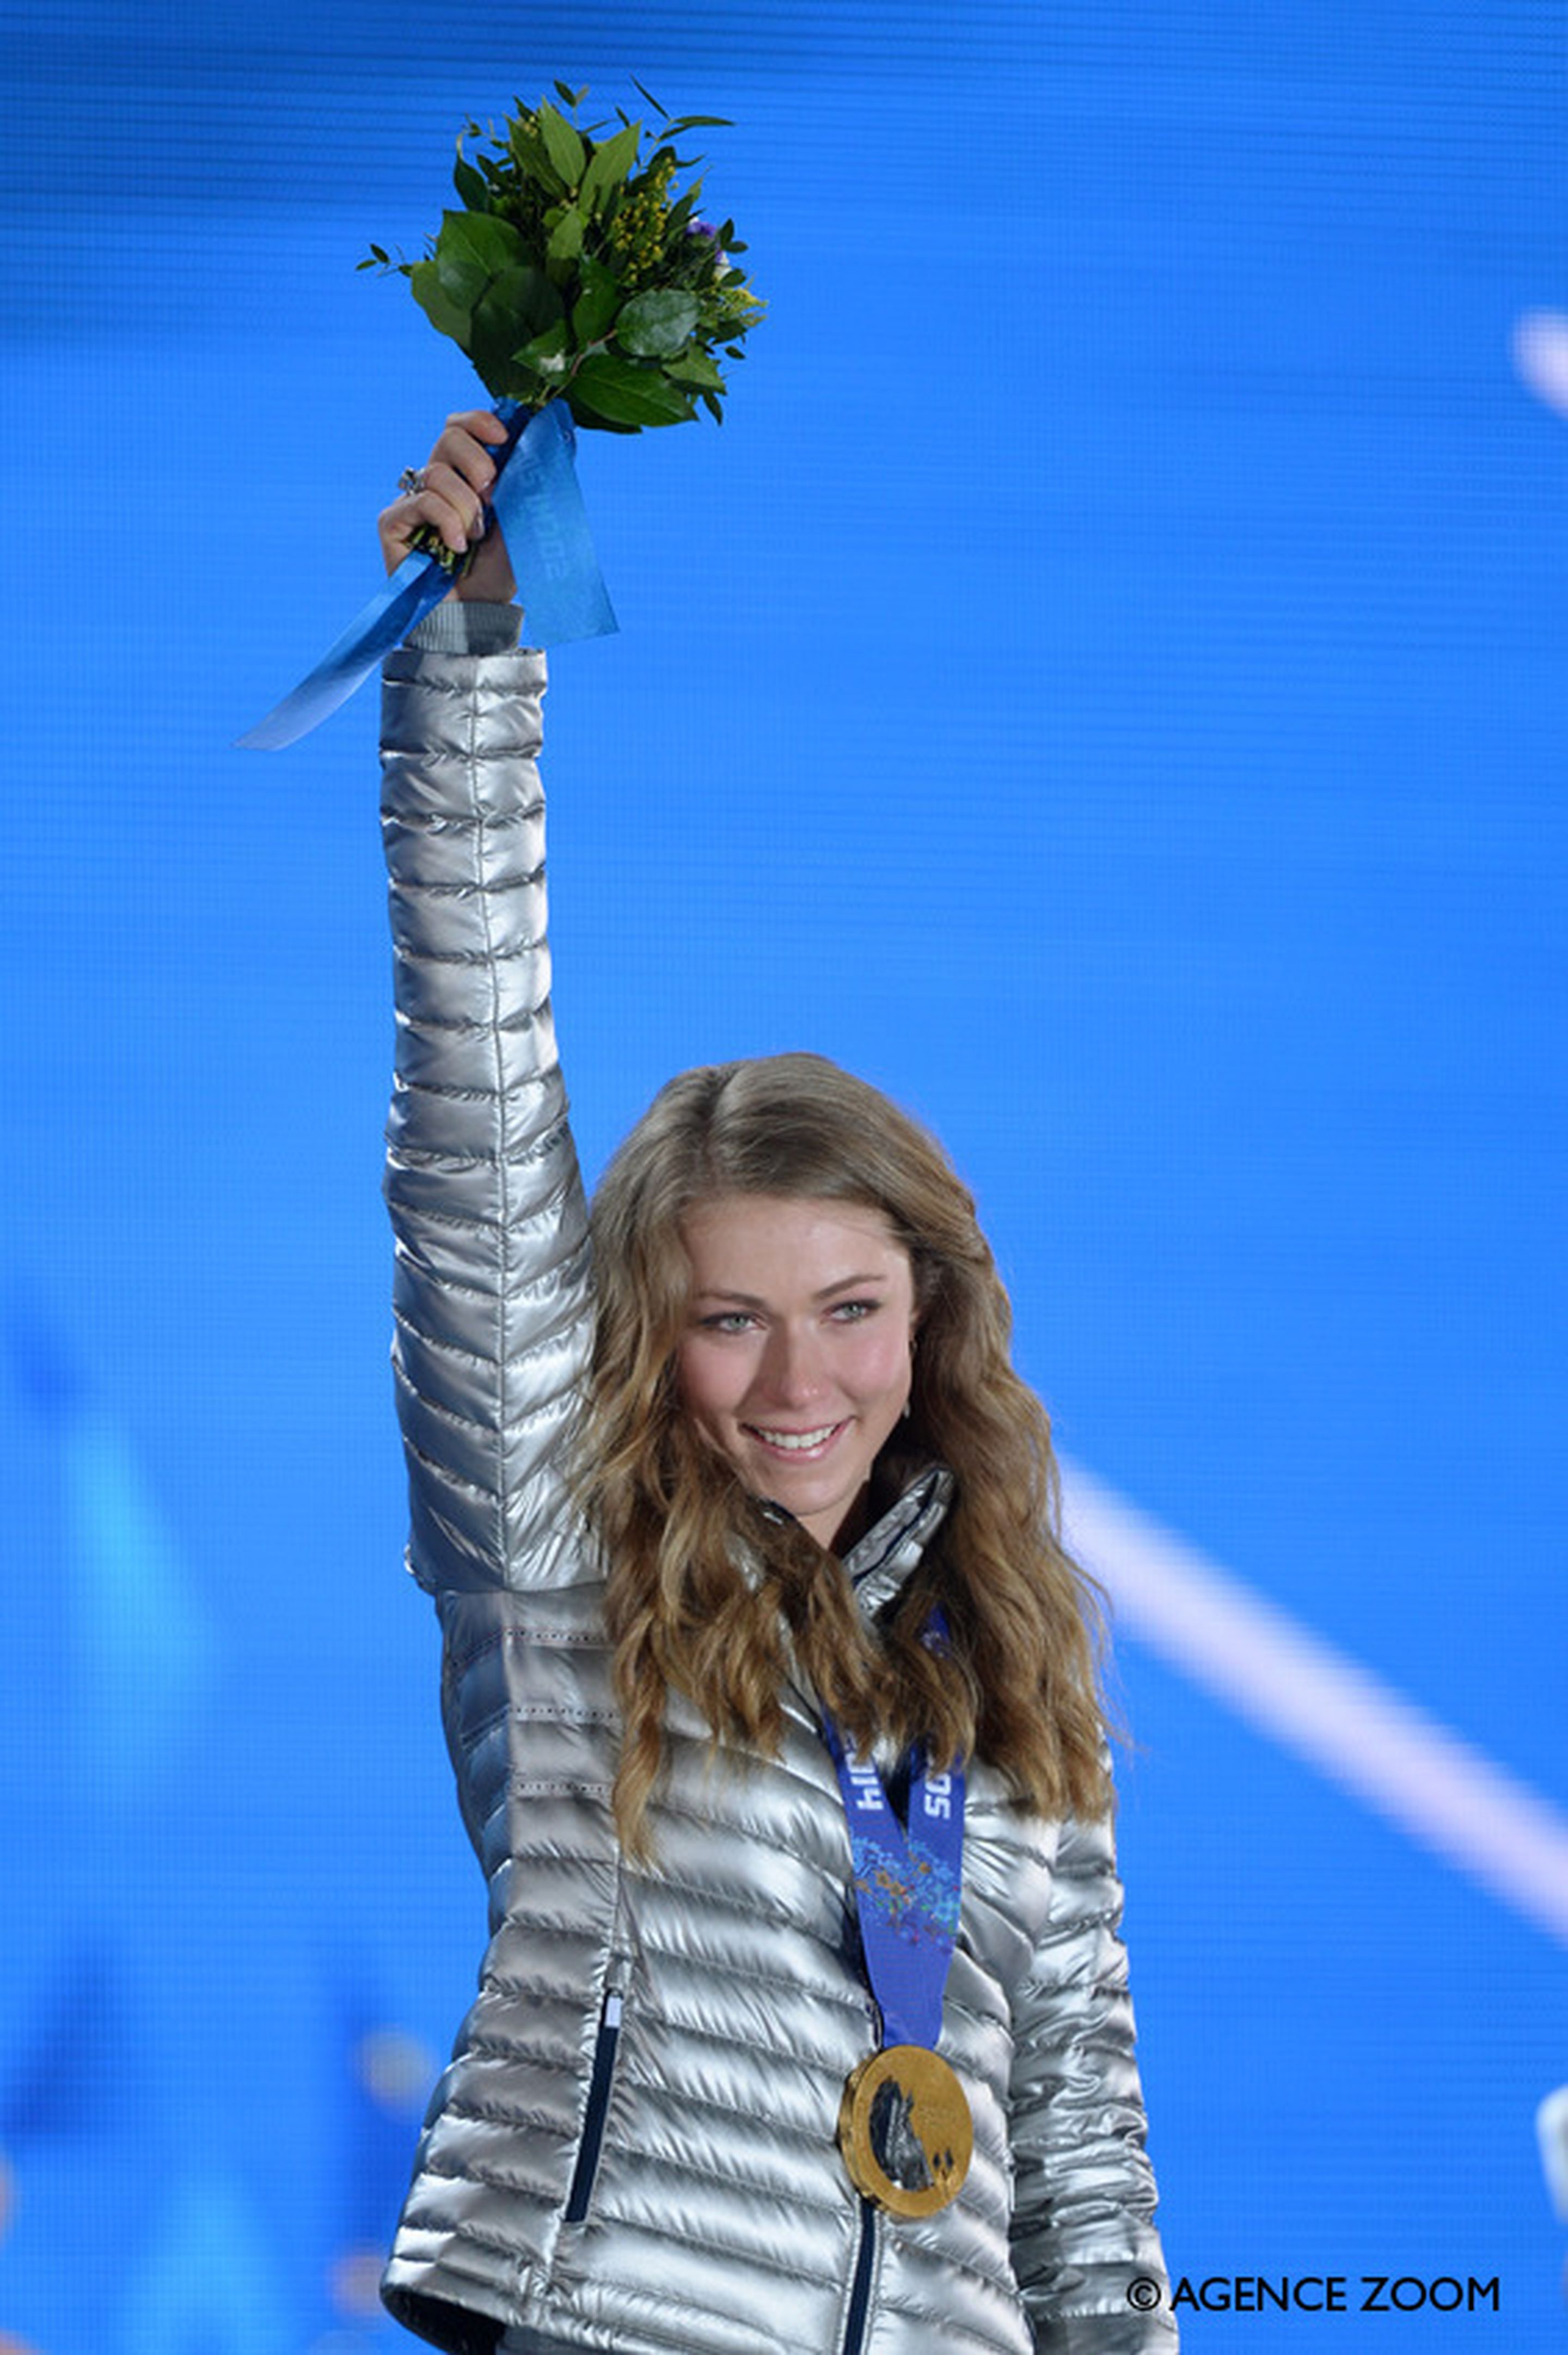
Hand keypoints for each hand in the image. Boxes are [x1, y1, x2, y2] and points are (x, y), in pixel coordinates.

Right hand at [378, 410, 517, 602]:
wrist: (477, 615)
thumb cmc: (500, 574)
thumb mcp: (524, 522)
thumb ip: (530, 483)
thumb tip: (558, 440)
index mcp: (465, 475)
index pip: (461, 426)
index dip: (480, 421)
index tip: (503, 436)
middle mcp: (436, 482)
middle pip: (448, 436)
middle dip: (476, 460)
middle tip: (492, 494)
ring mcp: (413, 501)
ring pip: (437, 472)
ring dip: (466, 505)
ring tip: (476, 538)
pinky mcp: (393, 522)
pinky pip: (422, 502)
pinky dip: (447, 522)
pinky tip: (456, 547)